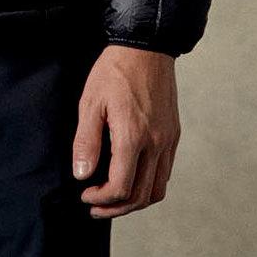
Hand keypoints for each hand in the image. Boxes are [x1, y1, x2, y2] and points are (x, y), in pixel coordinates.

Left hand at [72, 45, 180, 218]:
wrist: (147, 47)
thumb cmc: (115, 71)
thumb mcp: (90, 102)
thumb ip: (86, 142)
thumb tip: (82, 175)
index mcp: (133, 136)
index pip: (121, 188)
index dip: (101, 199)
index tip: (85, 194)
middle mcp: (156, 143)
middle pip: (141, 197)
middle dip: (116, 209)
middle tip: (95, 207)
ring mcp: (168, 140)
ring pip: (157, 190)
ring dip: (135, 202)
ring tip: (113, 199)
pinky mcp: (173, 135)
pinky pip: (165, 172)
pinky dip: (149, 185)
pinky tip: (131, 177)